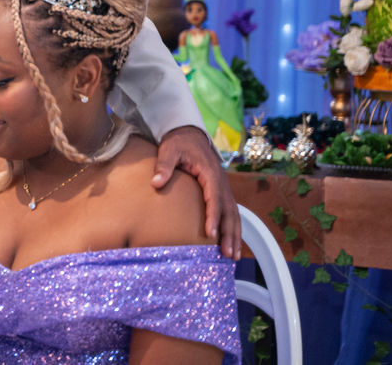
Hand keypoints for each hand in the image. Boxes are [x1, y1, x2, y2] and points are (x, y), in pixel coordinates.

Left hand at [152, 125, 241, 258]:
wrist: (189, 134)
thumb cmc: (178, 143)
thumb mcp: (169, 149)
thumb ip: (163, 165)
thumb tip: (156, 182)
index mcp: (210, 173)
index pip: (214, 198)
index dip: (213, 216)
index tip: (210, 233)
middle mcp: (221, 183)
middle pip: (229, 211)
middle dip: (230, 233)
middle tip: (228, 254)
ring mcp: (223, 188)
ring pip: (233, 214)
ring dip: (235, 235)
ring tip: (233, 256)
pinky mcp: (221, 191)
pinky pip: (230, 212)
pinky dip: (232, 228)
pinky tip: (230, 243)